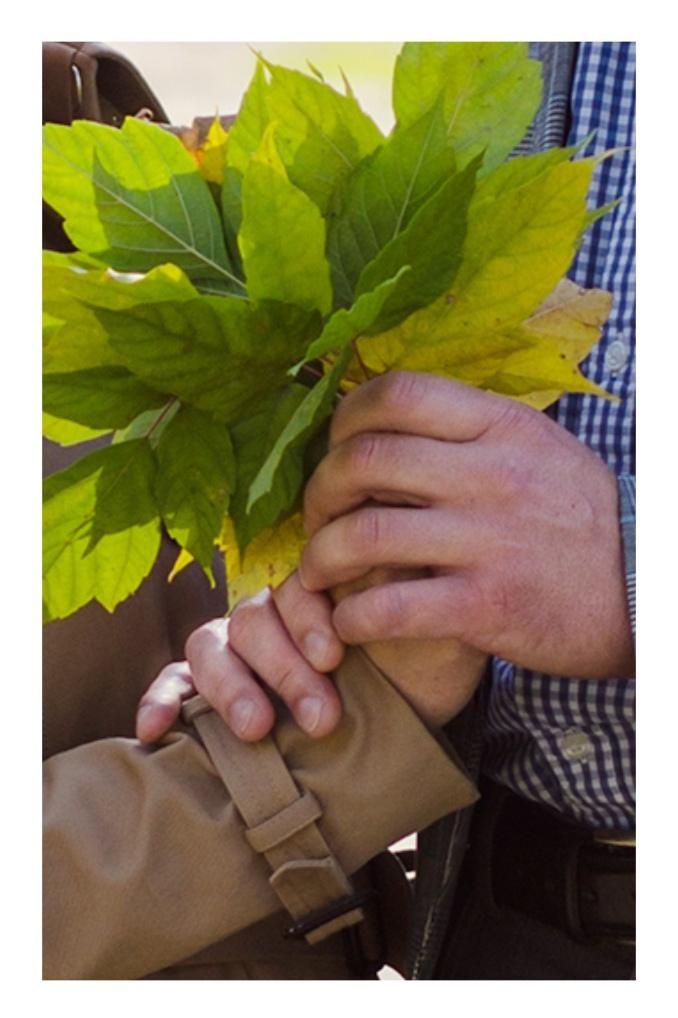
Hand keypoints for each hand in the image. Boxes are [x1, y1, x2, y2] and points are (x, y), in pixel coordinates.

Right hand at [136, 567, 486, 741]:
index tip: (335, 657)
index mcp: (326, 589)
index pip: (295, 587)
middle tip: (320, 716)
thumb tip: (400, 556)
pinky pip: (174, 680)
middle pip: (252, 619)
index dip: (307, 619)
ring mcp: (244, 651)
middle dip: (282, 668)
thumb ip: (422, 598)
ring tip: (259, 729)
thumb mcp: (442, 636)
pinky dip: (161, 698)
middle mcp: (278, 613)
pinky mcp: (217, 691)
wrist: (418, 730)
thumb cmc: (428, 676)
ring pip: (210, 644)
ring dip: (230, 686)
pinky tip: (158, 729)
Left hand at [299, 372, 634, 680]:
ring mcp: (489, 539)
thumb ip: (472, 431)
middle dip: (318, 491)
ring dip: (320, 557)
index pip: (396, 394)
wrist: (647, 592)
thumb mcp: (540, 449)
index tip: (334, 449)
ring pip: (365, 533)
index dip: (344, 419)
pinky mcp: (487, 604)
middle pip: (364, 461)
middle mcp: (491, 473)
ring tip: (317, 574)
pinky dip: (352, 617)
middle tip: (316, 518)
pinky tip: (349, 623)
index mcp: (501, 426)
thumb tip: (393, 418)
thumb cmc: (581, 521)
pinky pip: (391, 607)